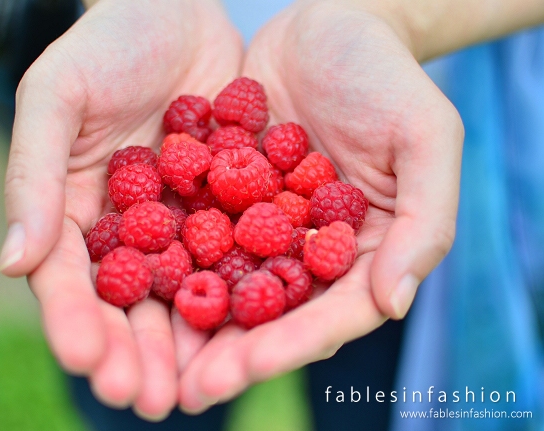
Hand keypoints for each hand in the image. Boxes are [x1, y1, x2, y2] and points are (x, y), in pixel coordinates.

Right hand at [0, 0, 241, 419]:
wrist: (178, 10)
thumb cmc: (106, 44)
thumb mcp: (56, 97)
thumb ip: (33, 176)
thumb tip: (14, 265)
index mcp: (77, 212)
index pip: (70, 282)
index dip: (77, 324)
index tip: (90, 363)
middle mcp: (130, 229)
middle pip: (131, 306)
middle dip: (138, 354)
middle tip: (150, 401)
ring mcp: (184, 224)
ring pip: (187, 296)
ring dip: (193, 345)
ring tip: (202, 390)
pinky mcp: (234, 208)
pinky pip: (242, 257)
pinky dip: (248, 294)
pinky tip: (260, 329)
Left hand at [179, 0, 462, 411]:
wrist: (327, 25)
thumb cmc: (387, 77)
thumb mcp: (426, 138)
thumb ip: (425, 222)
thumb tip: (394, 303)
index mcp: (360, 252)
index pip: (328, 315)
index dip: (287, 345)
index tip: (241, 369)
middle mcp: (303, 251)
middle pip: (267, 315)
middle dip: (227, 353)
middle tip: (183, 390)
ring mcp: (257, 226)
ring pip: (221, 284)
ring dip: (184, 324)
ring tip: (143, 358)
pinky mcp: (218, 195)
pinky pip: (187, 232)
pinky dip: (158, 259)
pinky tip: (122, 284)